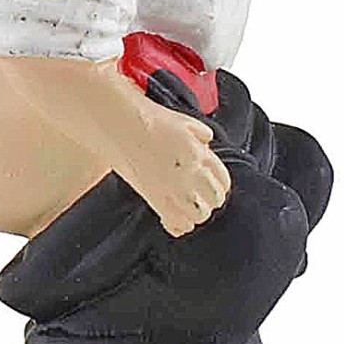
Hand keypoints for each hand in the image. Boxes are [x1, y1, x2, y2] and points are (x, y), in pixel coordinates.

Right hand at [115, 107, 231, 236]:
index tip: (212, 186)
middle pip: (214, 199)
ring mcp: (174, 187)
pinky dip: (179, 225)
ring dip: (196, 212)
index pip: (222, 179)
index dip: (219, 185)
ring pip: (199, 214)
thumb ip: (200, 134)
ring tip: (187, 207)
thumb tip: (206, 144)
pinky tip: (174, 218)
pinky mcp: (155, 198)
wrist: (120, 124)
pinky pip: (177, 223)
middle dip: (210, 200)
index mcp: (199, 153)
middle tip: (201, 198)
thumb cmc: (147, 118)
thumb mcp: (183, 121)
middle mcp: (190, 171)